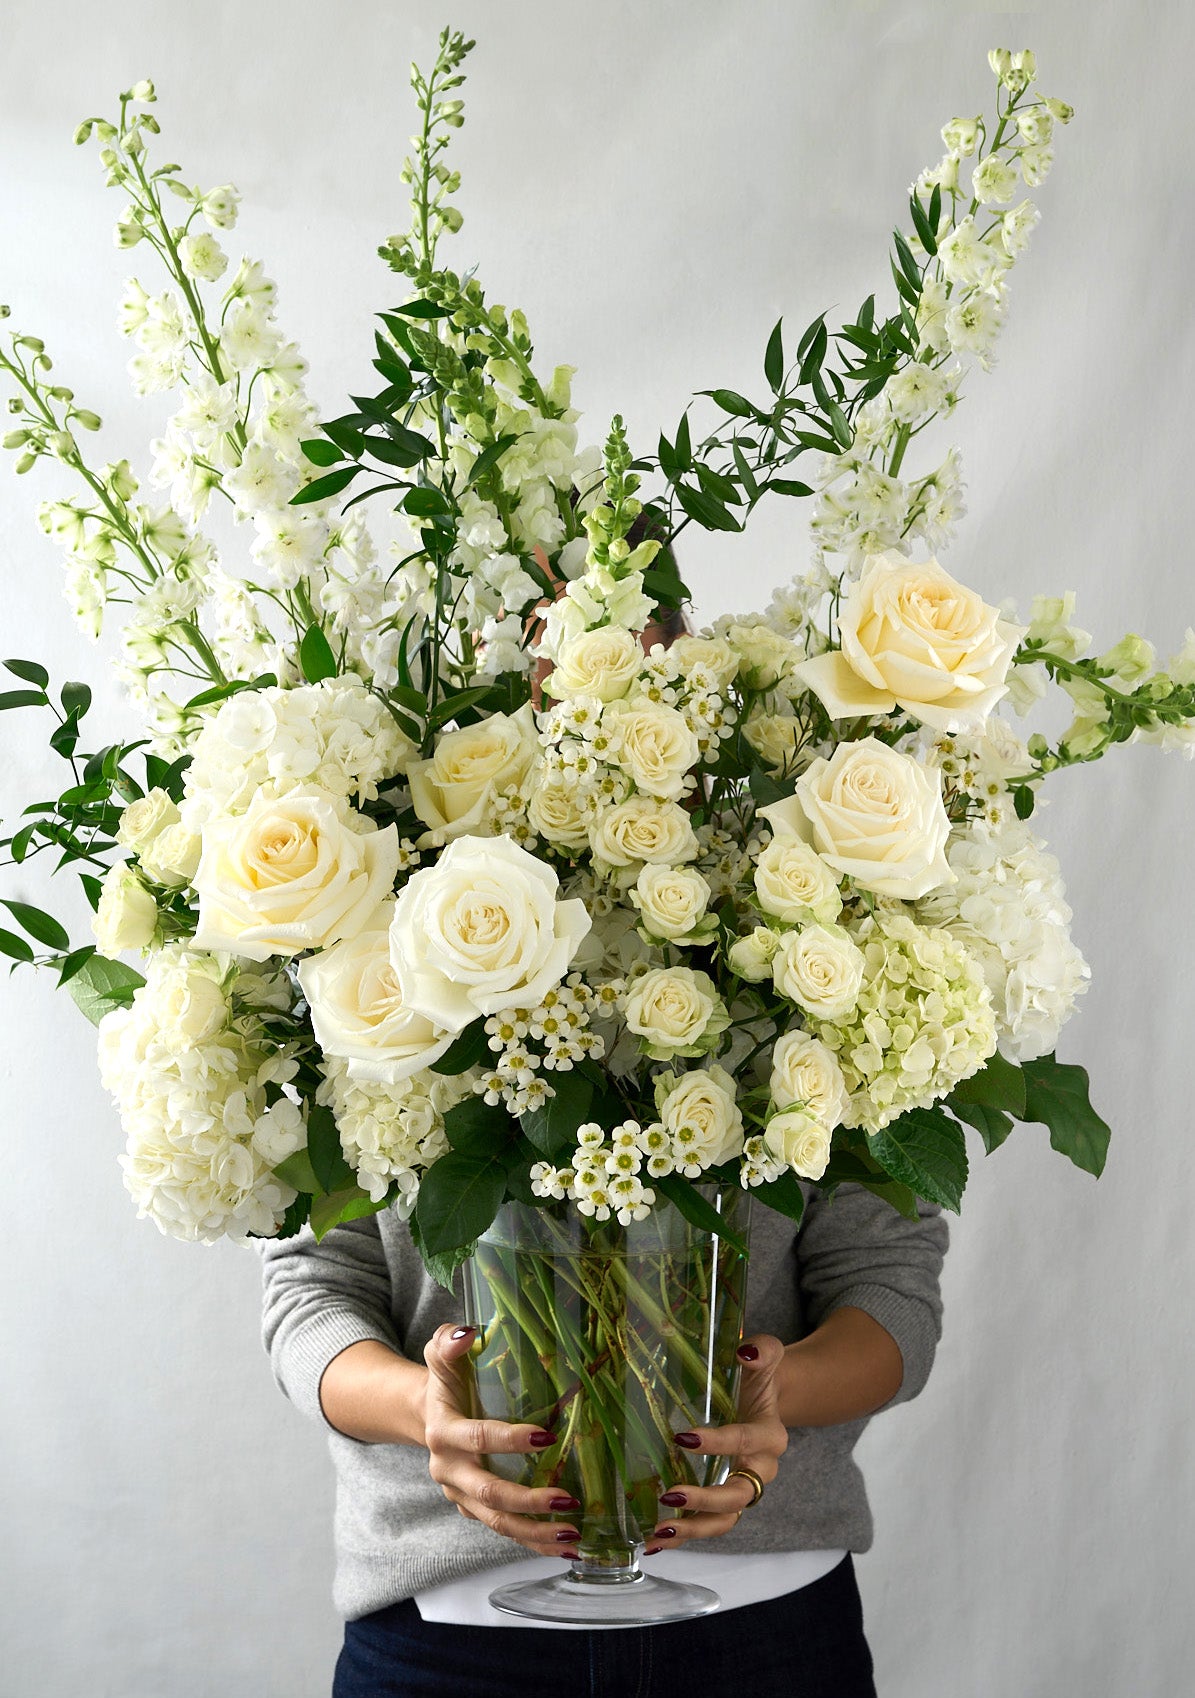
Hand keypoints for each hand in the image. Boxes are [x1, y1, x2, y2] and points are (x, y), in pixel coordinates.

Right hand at [422, 1322, 582, 1557]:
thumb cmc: (445, 1383)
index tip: (546, 1436)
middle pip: (489, 1493)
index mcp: (443, 1432)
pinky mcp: (473, 1510)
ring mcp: (461, 1496)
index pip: (477, 1438)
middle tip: (567, 1499)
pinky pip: (503, 1531)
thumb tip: (468, 1332)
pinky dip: (533, 1541)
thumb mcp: (442, 1357)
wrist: (425, 1416)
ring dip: (535, 1532)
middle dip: (528, 1500)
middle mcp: (449, 1470)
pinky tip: (565, 1545)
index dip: (509, 1439)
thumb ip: (450, 1342)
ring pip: (497, 1523)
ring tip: (573, 1534)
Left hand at [646, 1333, 788, 1552]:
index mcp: (771, 1434)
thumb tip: (746, 1351)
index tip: (683, 1436)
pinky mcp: (726, 1499)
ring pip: (726, 1519)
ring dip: (694, 1528)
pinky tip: (653, 1542)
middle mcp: (761, 1468)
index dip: (719, 1442)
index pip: (746, 1440)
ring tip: (660, 1530)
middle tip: (671, 1495)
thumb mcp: (767, 1355)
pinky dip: (684, 1536)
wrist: (767, 1398)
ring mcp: (743, 1488)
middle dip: (706, 1499)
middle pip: (740, 1494)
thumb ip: (763, 1350)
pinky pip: (709, 1524)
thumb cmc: (760, 1377)